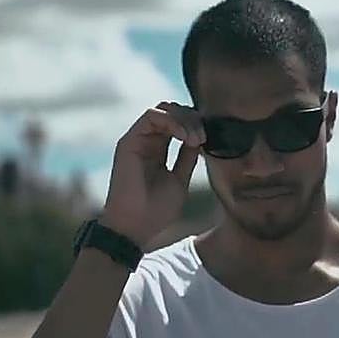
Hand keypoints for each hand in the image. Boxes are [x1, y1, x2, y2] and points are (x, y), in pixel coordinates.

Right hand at [100, 101, 206, 245]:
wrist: (136, 227)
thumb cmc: (156, 210)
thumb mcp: (181, 179)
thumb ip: (188, 157)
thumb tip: (200, 138)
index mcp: (158, 150)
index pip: (178, 123)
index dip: (196, 125)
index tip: (209, 139)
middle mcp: (147, 141)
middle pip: (172, 112)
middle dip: (192, 119)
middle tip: (203, 137)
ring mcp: (137, 140)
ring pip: (163, 110)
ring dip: (184, 120)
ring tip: (195, 138)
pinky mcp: (129, 141)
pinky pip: (151, 117)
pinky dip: (172, 121)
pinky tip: (185, 137)